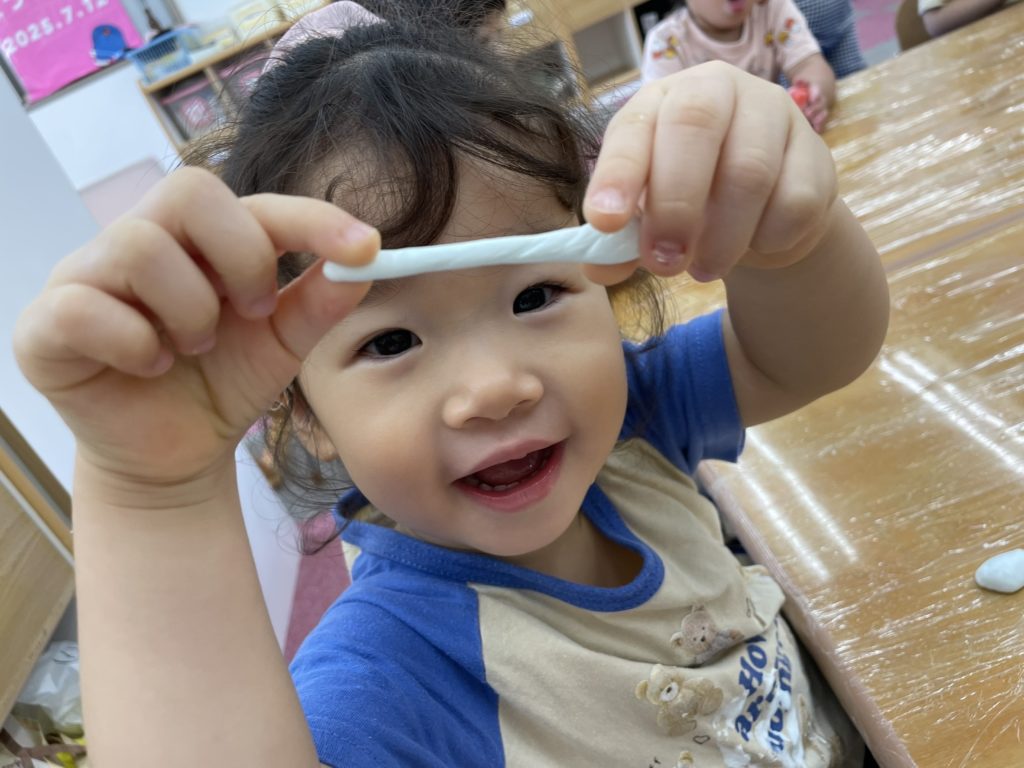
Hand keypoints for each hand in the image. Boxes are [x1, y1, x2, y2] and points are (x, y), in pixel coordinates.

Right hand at [14, 168, 377, 498]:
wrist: (174, 454)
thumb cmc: (223, 383)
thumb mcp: (284, 344)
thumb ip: (320, 302)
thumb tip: (365, 262)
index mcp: (201, 239)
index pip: (253, 202)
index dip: (311, 218)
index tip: (366, 246)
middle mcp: (140, 241)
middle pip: (188, 192)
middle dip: (241, 256)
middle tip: (256, 311)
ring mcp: (86, 277)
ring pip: (138, 246)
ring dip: (189, 310)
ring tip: (196, 350)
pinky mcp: (45, 324)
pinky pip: (83, 307)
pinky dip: (133, 343)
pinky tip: (151, 366)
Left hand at [582, 61, 836, 283]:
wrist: (763, 213)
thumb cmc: (690, 204)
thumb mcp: (646, 220)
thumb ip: (620, 244)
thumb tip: (599, 267)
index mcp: (661, 100)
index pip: (633, 125)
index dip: (617, 174)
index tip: (605, 222)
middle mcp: (717, 90)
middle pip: (696, 127)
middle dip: (675, 205)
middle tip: (664, 262)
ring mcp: (773, 114)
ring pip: (749, 172)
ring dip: (722, 237)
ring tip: (704, 269)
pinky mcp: (816, 154)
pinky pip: (795, 202)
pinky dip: (767, 240)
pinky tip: (754, 246)